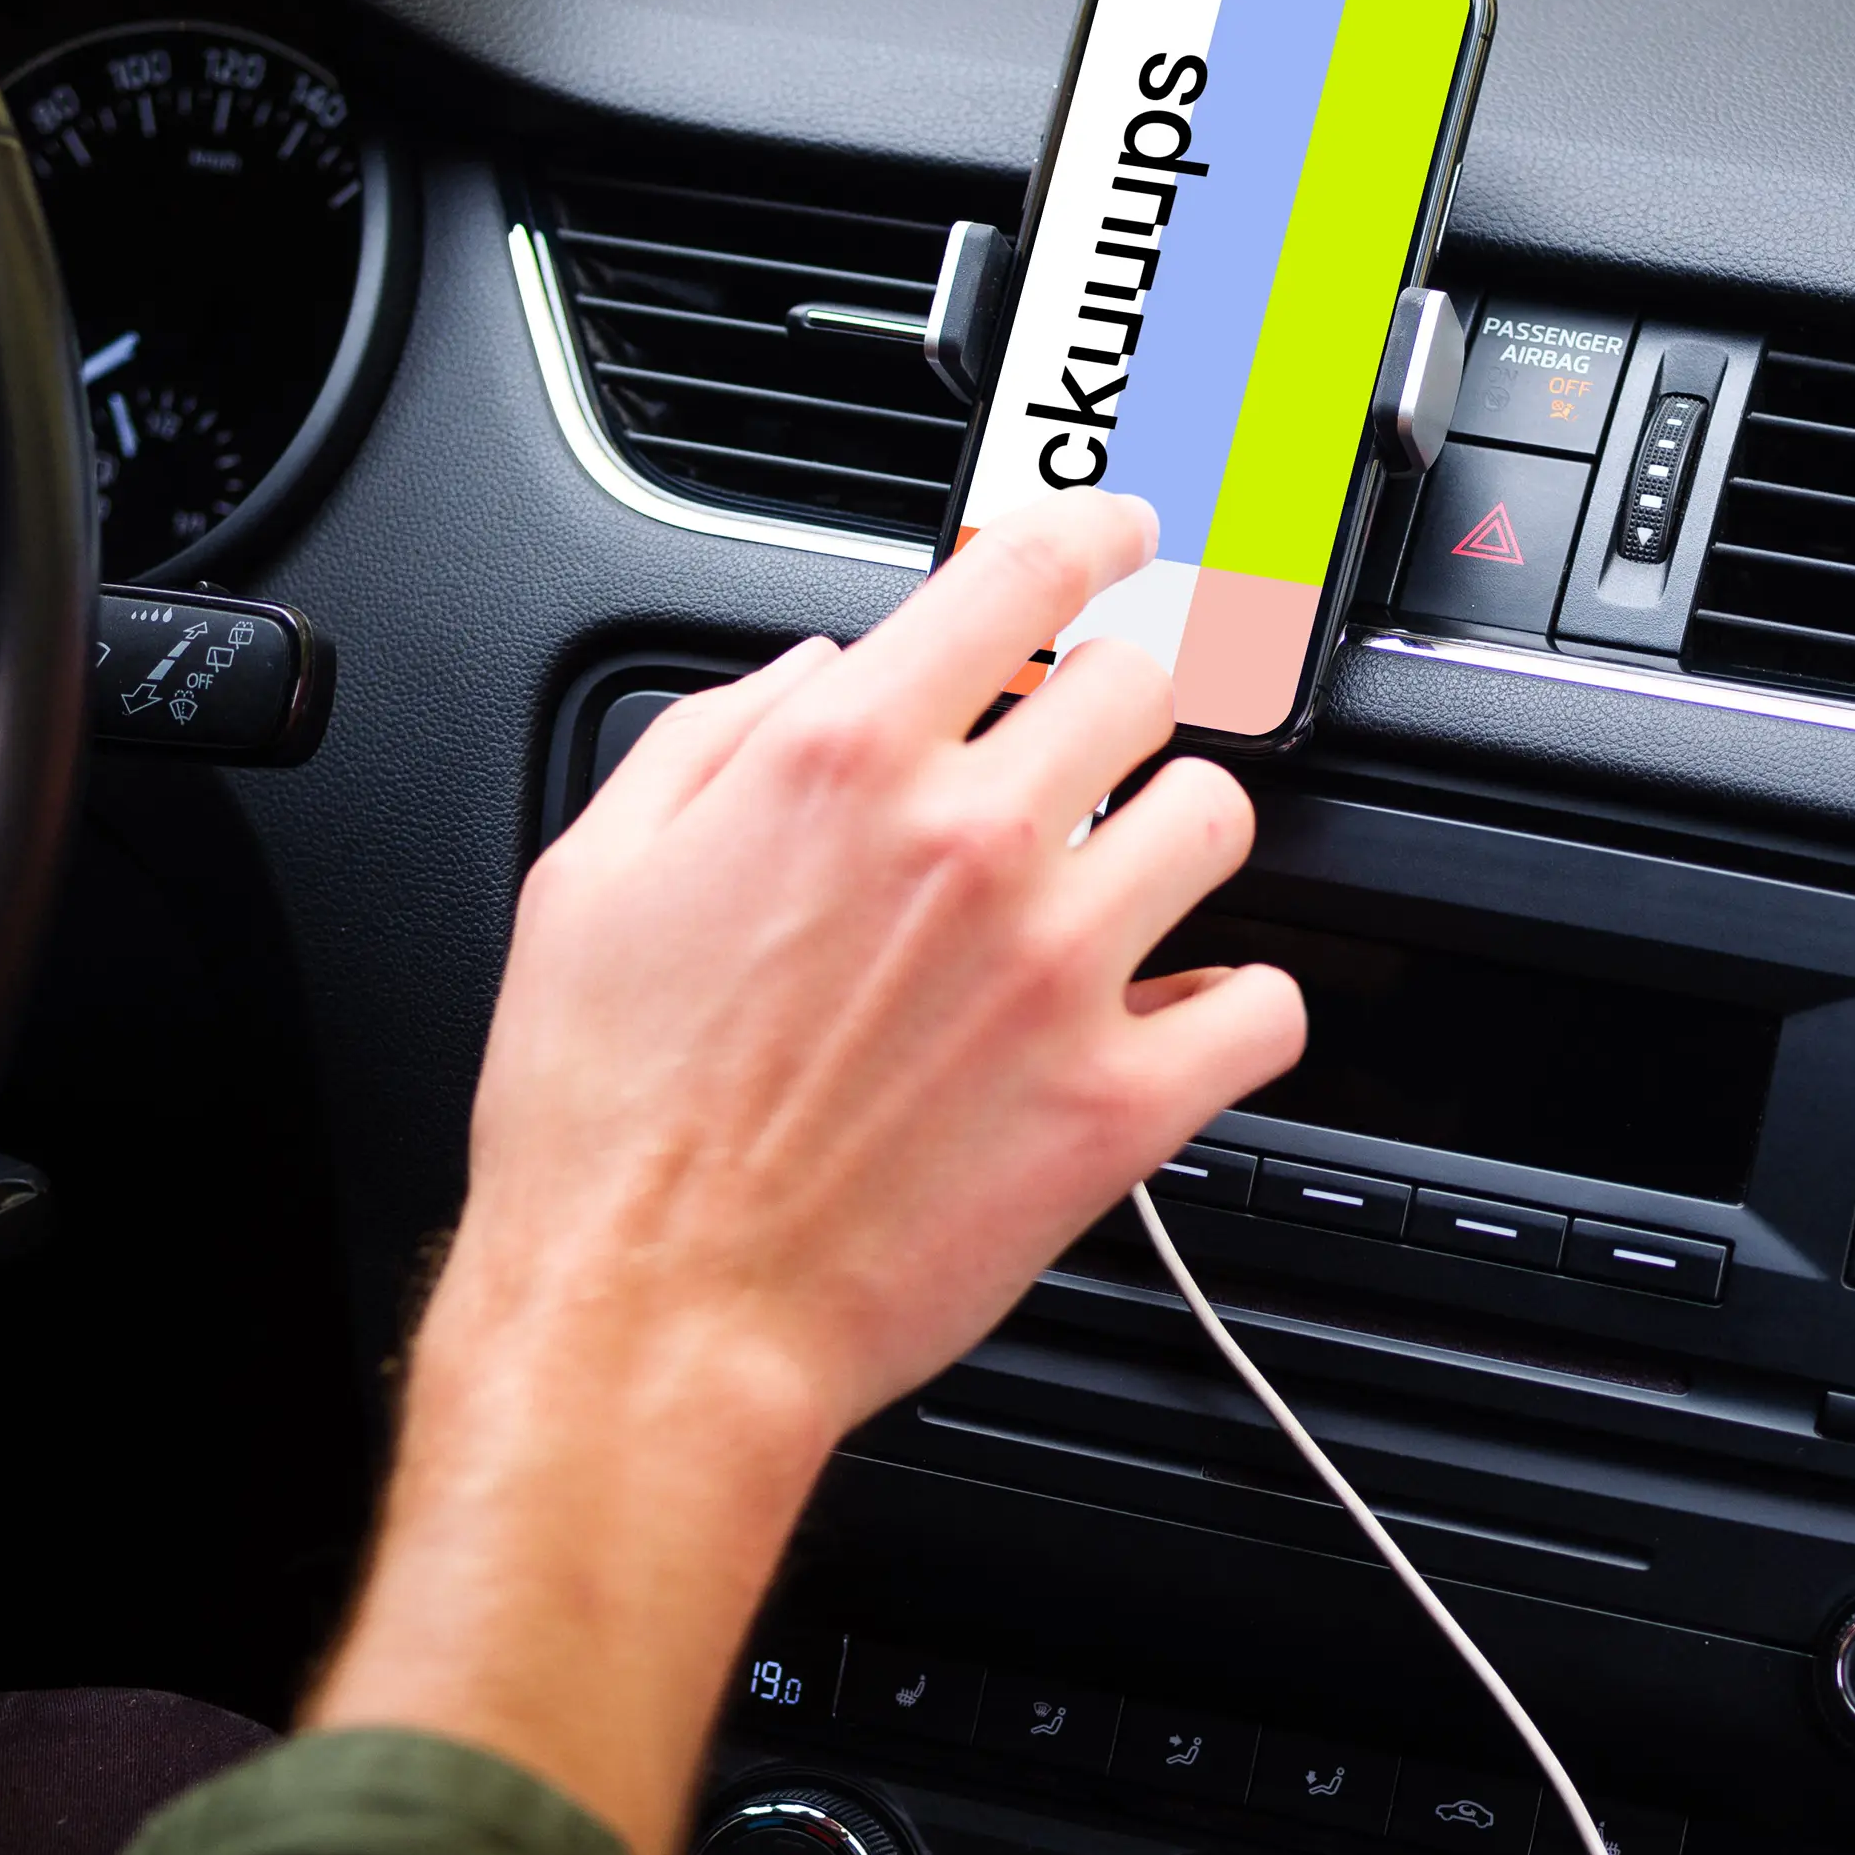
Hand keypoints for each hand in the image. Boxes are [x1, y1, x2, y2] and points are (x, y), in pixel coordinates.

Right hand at [307, 495, 1306, 1854]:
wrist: (647, 1318)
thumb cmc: (603, 1124)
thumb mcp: (591, 873)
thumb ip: (711, 737)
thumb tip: (811, 672)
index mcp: (838, 762)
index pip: (1027, 570)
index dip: (1092, 536)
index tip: (1116, 540)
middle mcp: (966, 841)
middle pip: (1138, 686)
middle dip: (1112, 709)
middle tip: (1087, 755)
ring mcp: (1059, 969)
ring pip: (1217, 822)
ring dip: (1176, 842)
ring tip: (1130, 884)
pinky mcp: (1117, 1102)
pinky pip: (1263, 1006)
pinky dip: (1237, 1007)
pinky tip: (1184, 1015)